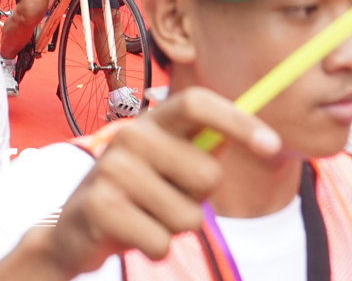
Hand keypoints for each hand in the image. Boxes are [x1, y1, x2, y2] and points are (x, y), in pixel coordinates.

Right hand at [18, 87, 279, 278]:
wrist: (77, 229)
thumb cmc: (137, 194)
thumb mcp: (168, 164)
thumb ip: (203, 147)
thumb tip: (261, 134)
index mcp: (152, 121)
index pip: (197, 103)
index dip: (238, 120)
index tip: (274, 145)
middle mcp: (131, 136)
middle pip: (207, 174)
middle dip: (198, 199)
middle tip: (166, 199)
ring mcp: (112, 169)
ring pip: (188, 216)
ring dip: (174, 228)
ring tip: (146, 218)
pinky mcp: (101, 206)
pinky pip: (161, 241)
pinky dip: (155, 248)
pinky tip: (132, 235)